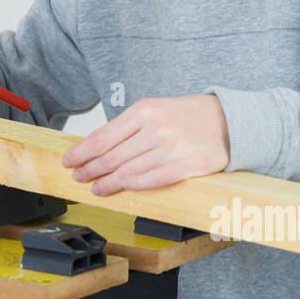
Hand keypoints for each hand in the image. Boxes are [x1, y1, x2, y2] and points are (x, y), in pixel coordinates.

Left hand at [61, 95, 230, 195]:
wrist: (229, 120)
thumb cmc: (188, 116)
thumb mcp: (155, 110)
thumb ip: (128, 127)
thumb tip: (97, 146)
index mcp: (144, 111)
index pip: (103, 137)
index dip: (82, 152)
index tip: (69, 161)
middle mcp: (156, 128)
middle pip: (112, 156)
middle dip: (90, 169)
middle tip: (78, 177)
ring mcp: (173, 147)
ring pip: (130, 171)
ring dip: (108, 183)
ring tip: (97, 188)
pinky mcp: (189, 165)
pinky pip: (154, 180)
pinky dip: (135, 186)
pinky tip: (123, 189)